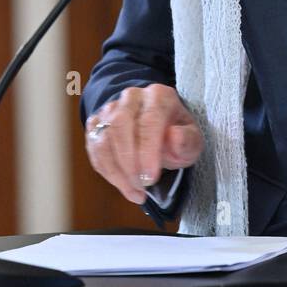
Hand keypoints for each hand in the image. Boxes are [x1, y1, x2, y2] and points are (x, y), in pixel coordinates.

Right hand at [85, 84, 203, 203]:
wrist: (156, 127)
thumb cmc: (176, 134)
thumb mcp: (191, 139)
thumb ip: (187, 140)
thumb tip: (174, 137)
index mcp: (158, 96)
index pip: (149, 120)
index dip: (147, 151)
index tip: (150, 177)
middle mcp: (131, 97)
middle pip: (120, 125)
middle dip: (129, 162)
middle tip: (142, 185)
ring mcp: (109, 109)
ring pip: (103, 139)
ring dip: (116, 171)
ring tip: (134, 190)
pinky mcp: (95, 123)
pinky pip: (95, 149)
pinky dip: (107, 171)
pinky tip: (123, 184)